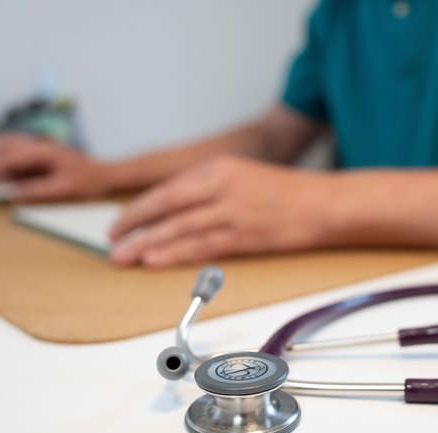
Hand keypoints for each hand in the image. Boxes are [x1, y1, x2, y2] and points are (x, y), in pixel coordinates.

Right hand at [0, 134, 108, 201]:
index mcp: (44, 151)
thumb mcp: (63, 189)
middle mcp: (39, 144)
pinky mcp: (40, 152)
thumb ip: (37, 191)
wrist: (104, 174)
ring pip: (6, 145)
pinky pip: (16, 151)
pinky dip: (6, 162)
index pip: (9, 157)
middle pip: (3, 147)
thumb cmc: (89, 180)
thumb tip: (13, 195)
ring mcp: (39, 146)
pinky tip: (8, 177)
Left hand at [108, 155, 333, 267]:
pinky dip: (175, 253)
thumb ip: (210, 189)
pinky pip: (202, 245)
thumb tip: (175, 211)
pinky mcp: (247, 235)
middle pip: (165, 205)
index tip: (121, 223)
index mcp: (219, 167)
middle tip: (110, 242)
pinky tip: (154, 261)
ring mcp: (234, 210)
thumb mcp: (244, 176)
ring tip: (122, 258)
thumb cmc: (287, 193)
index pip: (168, 188)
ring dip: (146, 244)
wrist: (326, 203)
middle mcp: (222, 184)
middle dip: (133, 224)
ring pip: (179, 227)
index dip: (140, 208)